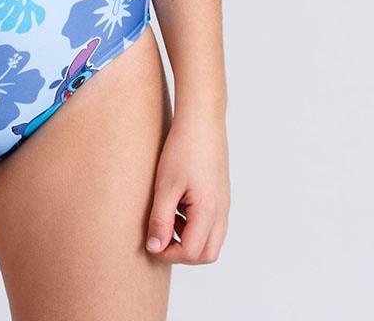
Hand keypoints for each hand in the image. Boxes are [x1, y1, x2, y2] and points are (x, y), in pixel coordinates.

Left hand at [145, 111, 229, 262]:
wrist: (201, 119)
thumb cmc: (183, 148)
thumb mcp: (165, 186)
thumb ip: (160, 220)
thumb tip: (155, 247)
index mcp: (209, 212)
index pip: (191, 253)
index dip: (168, 253)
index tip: (150, 242)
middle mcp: (221, 212)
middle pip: (207, 253)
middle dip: (182, 252)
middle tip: (160, 236)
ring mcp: (224, 203)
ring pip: (211, 239)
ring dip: (189, 238)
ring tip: (167, 216)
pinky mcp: (221, 193)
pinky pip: (212, 223)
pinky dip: (195, 224)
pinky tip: (177, 204)